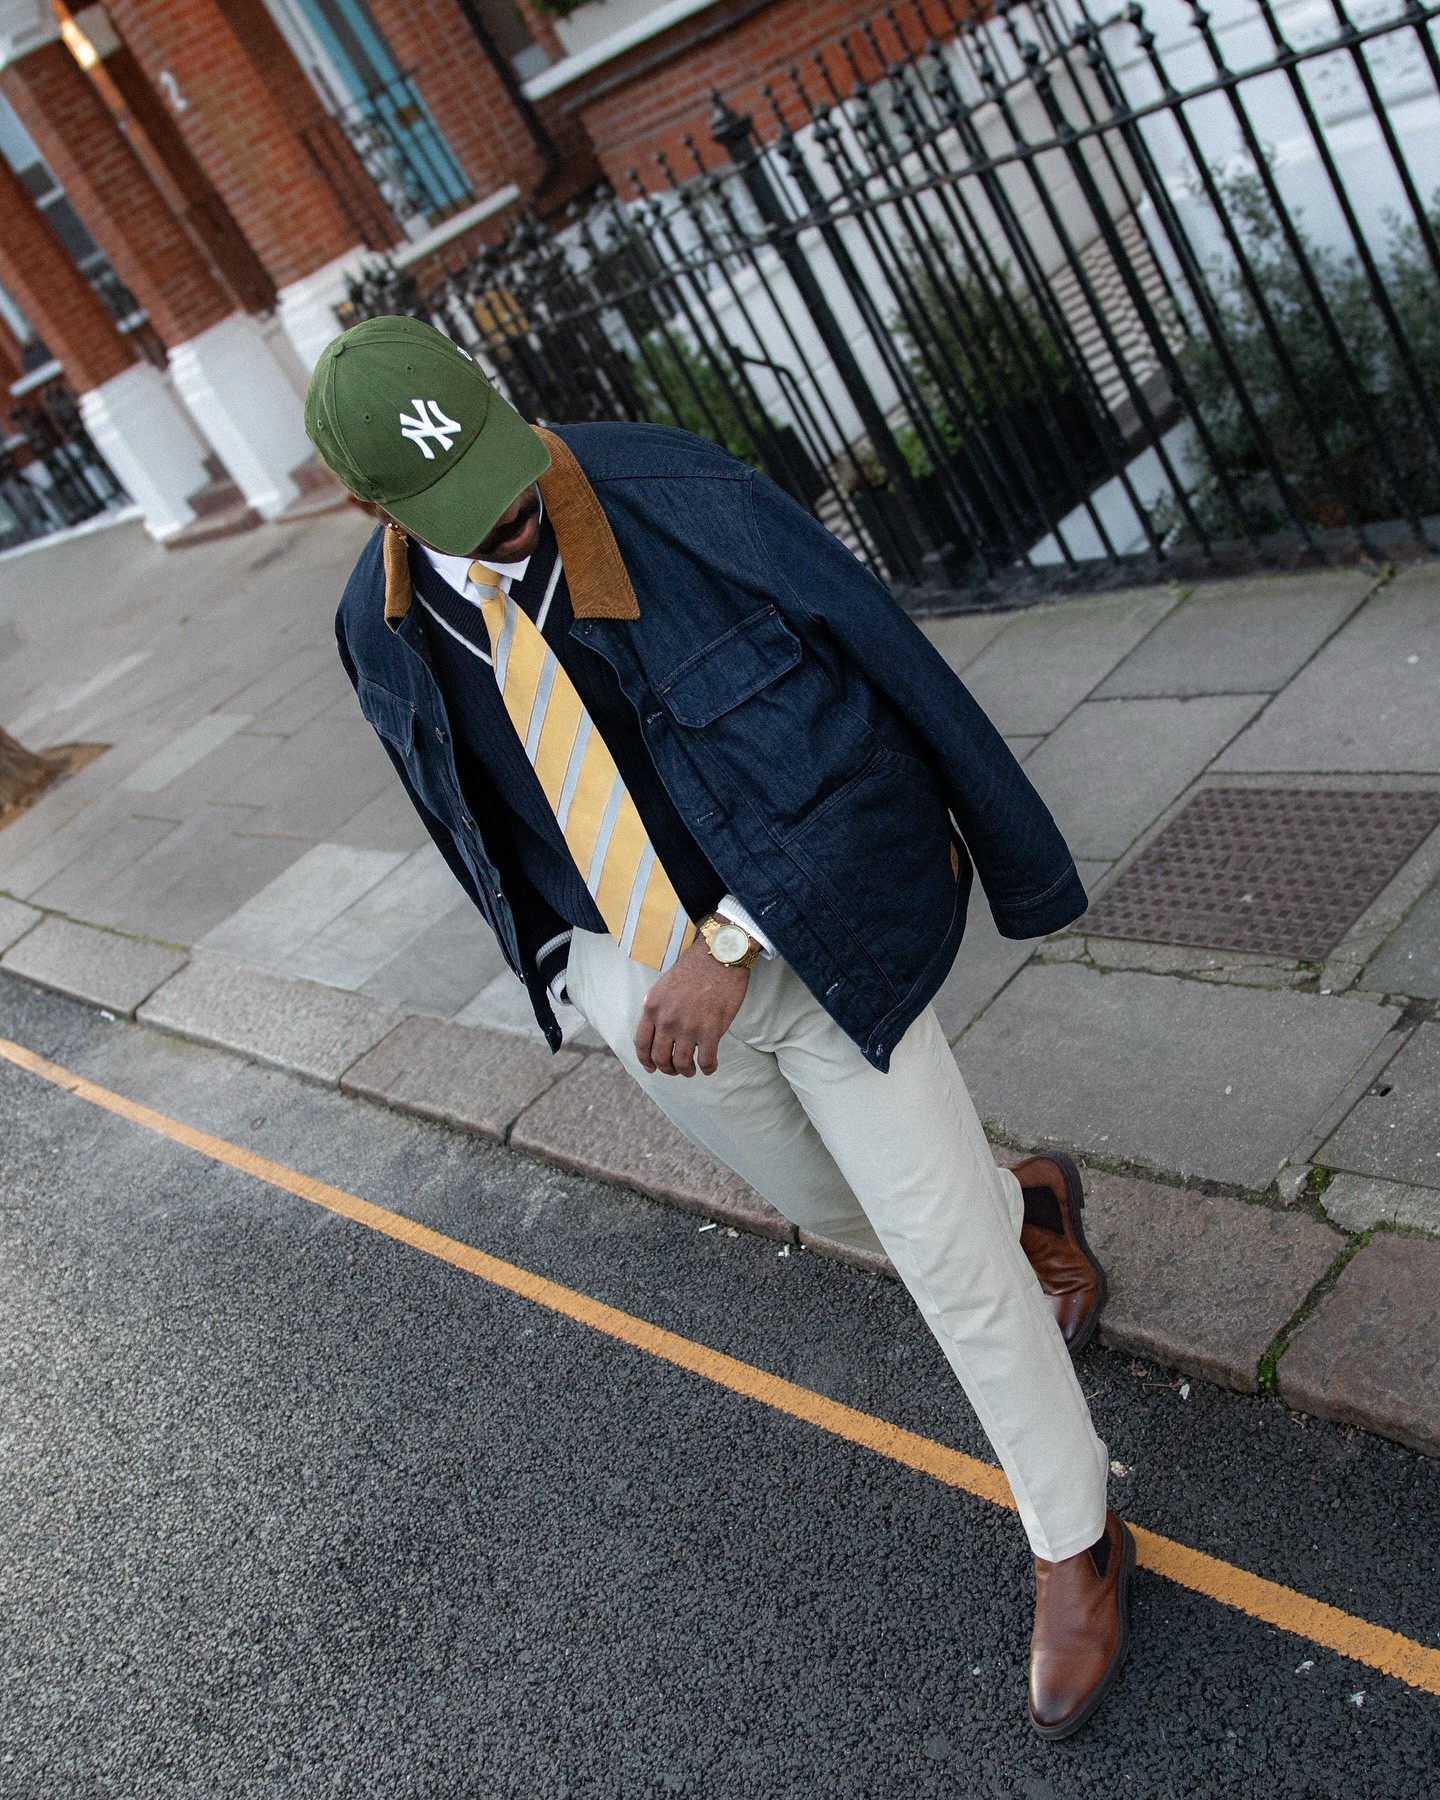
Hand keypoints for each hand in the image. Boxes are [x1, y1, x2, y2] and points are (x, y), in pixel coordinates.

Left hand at [634, 938, 748, 1076]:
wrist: (719, 956)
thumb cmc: (695, 968)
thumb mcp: (663, 986)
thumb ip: (658, 1009)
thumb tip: (658, 1033)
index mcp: (652, 1007)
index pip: (641, 1043)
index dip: (645, 1060)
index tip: (651, 1067)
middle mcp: (666, 1020)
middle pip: (660, 1058)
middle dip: (667, 1069)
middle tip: (675, 1069)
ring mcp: (688, 1027)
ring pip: (681, 1064)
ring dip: (686, 1071)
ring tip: (692, 1070)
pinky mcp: (711, 1031)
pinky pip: (707, 1061)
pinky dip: (708, 1068)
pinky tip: (710, 1067)